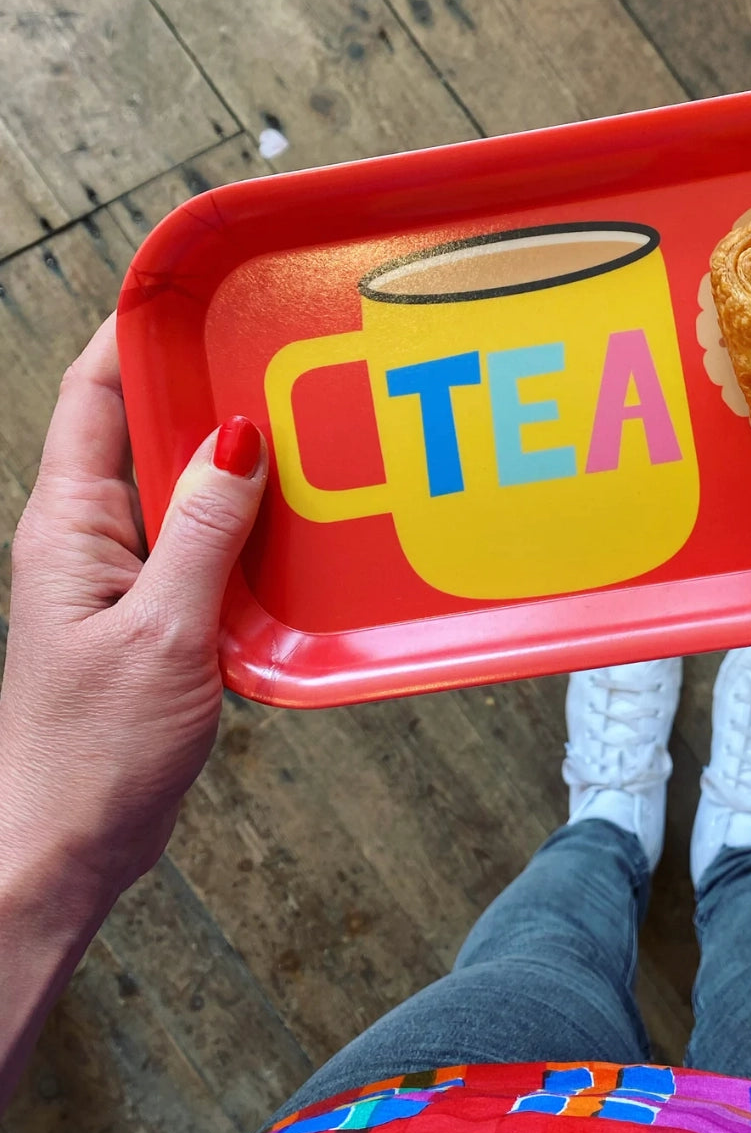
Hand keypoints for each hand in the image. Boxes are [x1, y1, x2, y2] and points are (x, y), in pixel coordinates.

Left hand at [0, 315, 267, 898]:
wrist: (70, 845)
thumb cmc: (93, 752)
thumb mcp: (162, 630)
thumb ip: (201, 528)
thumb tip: (238, 435)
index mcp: (67, 525)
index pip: (94, 392)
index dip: (137, 329)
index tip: (195, 286)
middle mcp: (88, 534)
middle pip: (141, 424)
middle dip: (203, 382)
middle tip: (277, 351)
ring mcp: (122, 570)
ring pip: (179, 479)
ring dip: (232, 452)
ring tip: (302, 419)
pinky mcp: (155, 606)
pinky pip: (200, 533)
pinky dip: (243, 513)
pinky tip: (295, 512)